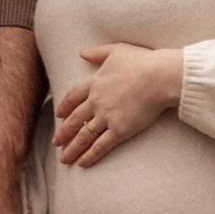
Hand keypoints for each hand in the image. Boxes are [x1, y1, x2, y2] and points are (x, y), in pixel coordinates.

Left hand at [54, 44, 182, 168]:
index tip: (58, 115)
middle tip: (55, 142)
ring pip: (84, 136)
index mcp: (95, 83)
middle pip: (74, 120)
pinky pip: (100, 146)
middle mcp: (96, 102)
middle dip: (63, 133)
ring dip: (72, 149)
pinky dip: (90, 156)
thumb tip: (82, 52)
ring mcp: (107, 117)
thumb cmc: (142, 61)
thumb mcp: (116, 50)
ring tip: (64, 159)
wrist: (159, 77)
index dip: (64, 107)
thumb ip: (97, 52)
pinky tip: (82, 163)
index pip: (73, 97)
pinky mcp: (120, 130)